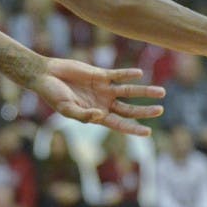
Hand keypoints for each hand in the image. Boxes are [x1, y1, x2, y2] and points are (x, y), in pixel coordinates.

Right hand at [34, 59, 164, 136]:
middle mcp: (103, 103)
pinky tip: (139, 74)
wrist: (45, 75)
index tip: (148, 132)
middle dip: (144, 110)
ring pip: (129, 91)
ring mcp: (103, 89)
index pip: (119, 124)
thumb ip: (83, 115)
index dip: (133, 129)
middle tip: (160, 110)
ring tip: (161, 92)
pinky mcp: (100, 74)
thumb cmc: (53, 95)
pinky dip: (128, 74)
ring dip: (144, 91)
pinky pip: (118, 75)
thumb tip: (101, 116)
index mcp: (96, 115)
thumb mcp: (66, 109)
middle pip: (129, 109)